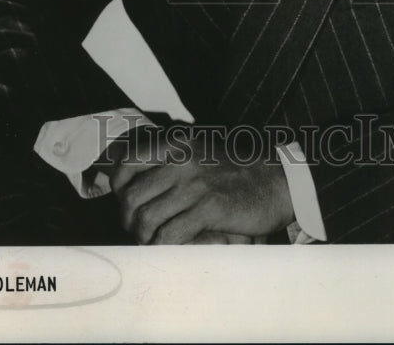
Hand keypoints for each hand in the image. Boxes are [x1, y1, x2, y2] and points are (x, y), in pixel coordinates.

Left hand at [105, 131, 293, 243]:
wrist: (275, 181)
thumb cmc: (234, 172)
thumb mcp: (199, 152)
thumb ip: (169, 161)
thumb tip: (133, 184)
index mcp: (176, 144)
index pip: (126, 163)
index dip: (118, 188)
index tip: (126, 202)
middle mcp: (181, 161)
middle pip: (130, 197)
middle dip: (128, 221)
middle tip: (139, 230)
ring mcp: (195, 184)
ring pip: (146, 219)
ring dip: (144, 238)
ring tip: (153, 242)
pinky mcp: (210, 208)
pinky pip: (169, 235)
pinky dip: (164, 247)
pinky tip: (171, 248)